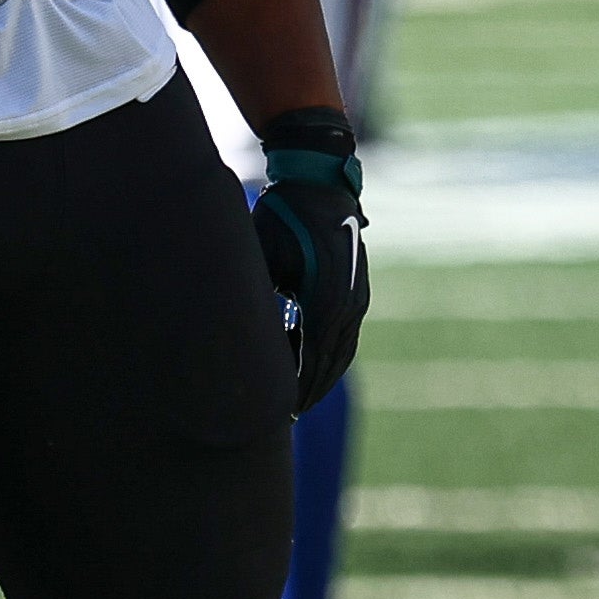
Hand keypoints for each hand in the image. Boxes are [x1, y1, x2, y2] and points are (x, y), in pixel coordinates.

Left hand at [249, 107, 368, 413]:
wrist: (319, 181)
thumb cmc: (282, 217)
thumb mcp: (263, 259)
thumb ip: (258, 300)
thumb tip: (240, 338)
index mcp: (326, 302)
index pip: (313, 360)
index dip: (297, 389)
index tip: (280, 413)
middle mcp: (349, 304)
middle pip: (332, 363)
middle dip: (311, 391)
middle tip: (287, 416)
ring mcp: (358, 297)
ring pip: (342, 350)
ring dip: (322, 374)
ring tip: (299, 396)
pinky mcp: (357, 290)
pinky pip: (345, 333)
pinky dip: (328, 352)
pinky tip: (306, 359)